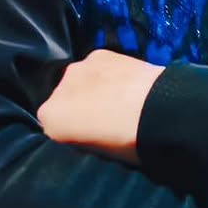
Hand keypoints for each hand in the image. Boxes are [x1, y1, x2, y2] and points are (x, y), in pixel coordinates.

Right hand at [37, 49, 163, 165]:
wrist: (157, 111)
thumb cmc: (128, 143)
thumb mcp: (98, 153)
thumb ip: (82, 140)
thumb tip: (89, 133)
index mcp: (50, 120)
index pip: (54, 127)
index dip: (73, 132)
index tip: (92, 137)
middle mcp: (56, 91)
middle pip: (64, 101)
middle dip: (79, 107)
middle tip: (106, 117)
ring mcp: (76, 69)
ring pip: (79, 81)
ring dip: (92, 88)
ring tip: (119, 98)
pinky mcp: (98, 53)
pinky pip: (97, 67)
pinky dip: (108, 74)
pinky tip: (126, 82)